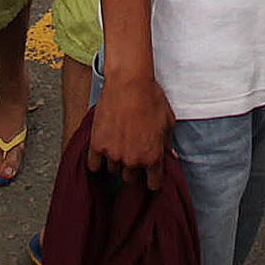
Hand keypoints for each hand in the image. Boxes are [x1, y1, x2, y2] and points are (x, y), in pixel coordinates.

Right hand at [87, 73, 174, 189]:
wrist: (129, 82)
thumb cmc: (151, 97)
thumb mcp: (167, 120)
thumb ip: (167, 142)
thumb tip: (170, 155)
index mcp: (153, 156)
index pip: (153, 182)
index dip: (152, 180)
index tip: (150, 177)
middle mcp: (133, 159)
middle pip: (131, 178)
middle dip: (133, 167)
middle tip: (132, 152)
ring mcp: (114, 154)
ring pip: (113, 170)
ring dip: (116, 161)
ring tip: (118, 144)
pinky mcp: (97, 145)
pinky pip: (94, 165)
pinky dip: (98, 161)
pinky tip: (102, 152)